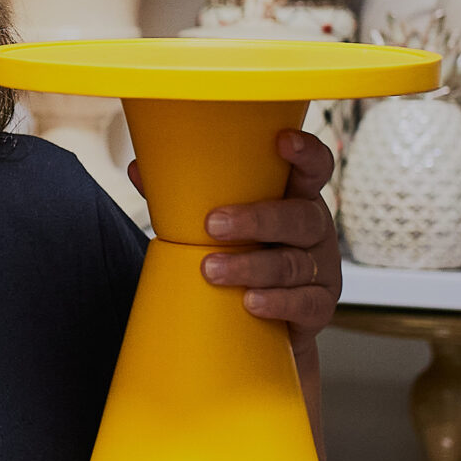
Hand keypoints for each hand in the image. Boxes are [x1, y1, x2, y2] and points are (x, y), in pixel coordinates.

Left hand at [199, 128, 341, 347]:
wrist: (265, 320)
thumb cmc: (245, 252)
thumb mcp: (225, 222)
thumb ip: (187, 197)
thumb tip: (138, 169)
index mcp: (296, 197)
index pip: (315, 168)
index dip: (306, 153)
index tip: (283, 141)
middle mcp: (315, 229)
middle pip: (300, 218)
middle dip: (256, 220)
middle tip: (213, 225)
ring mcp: (322, 268)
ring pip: (293, 264)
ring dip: (251, 266)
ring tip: (211, 270)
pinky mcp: (320, 305)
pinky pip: (305, 303)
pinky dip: (277, 302)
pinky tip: (250, 302)